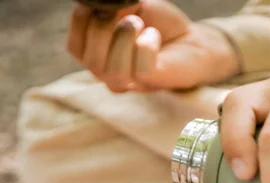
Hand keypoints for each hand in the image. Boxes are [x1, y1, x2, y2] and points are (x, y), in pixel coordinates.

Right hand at [68, 0, 238, 91]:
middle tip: (125, 15)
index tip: (102, 5)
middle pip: (90, 60)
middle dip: (102, 29)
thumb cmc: (158, 24)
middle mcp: (109, 73)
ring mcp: (130, 82)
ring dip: (123, 38)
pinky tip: (154, 37)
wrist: (191, 40)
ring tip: (139, 24)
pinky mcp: (152, 82)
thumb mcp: (128, 6)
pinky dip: (146, 46)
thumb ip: (110, 4)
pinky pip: (140, 70)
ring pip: (112, 72)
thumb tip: (98, 2)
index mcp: (98, 55)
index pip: (74, 47)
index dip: (81, 21)